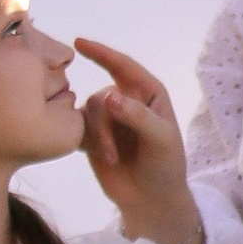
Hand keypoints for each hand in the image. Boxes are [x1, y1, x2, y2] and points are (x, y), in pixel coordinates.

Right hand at [76, 37, 203, 243]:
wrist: (151, 200)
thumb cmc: (165, 166)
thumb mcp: (160, 139)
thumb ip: (137, 116)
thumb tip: (109, 96)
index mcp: (148, 92)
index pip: (123, 66)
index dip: (101, 53)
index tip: (79, 43)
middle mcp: (126, 99)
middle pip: (101, 98)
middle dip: (104, 125)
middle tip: (113, 153)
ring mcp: (108, 118)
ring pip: (87, 114)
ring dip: (98, 138)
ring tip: (111, 158)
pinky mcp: (92, 136)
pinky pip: (78, 129)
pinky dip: (87, 143)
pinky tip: (100, 157)